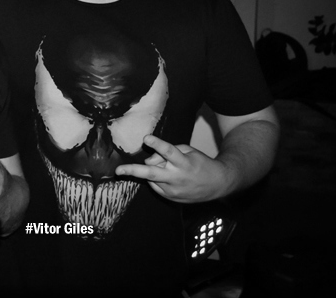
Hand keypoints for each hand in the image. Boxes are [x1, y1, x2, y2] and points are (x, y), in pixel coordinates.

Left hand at [114, 135, 232, 202]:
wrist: (218, 184)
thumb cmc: (200, 163)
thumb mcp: (188, 151)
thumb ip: (168, 152)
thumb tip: (148, 160)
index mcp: (184, 162)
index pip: (168, 152)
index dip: (157, 144)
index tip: (146, 138)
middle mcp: (177, 177)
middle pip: (152, 173)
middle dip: (133, 171)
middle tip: (118, 170)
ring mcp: (173, 190)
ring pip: (151, 178)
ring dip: (151, 170)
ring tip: (165, 167)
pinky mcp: (171, 198)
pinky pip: (155, 185)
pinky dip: (157, 179)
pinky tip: (168, 177)